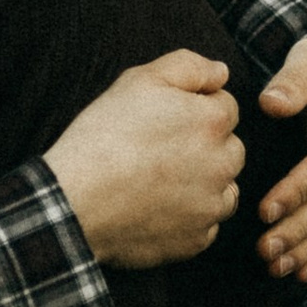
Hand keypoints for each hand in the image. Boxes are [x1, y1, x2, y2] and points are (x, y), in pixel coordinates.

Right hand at [45, 51, 241, 267]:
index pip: (225, 107)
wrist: (76, 200)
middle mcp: (223, 164)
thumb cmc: (104, 136)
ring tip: (160, 181)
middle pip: (230, 149)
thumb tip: (221, 73)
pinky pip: (205, 226)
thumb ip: (189, 66)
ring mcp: (211, 206)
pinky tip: (157, 209)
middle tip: (161, 151)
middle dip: (206, 147)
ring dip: (204, 184)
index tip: (164, 120)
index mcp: (213, 122)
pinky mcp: (196, 240)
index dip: (194, 109)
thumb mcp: (140, 80)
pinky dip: (189, 218)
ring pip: (224, 189)